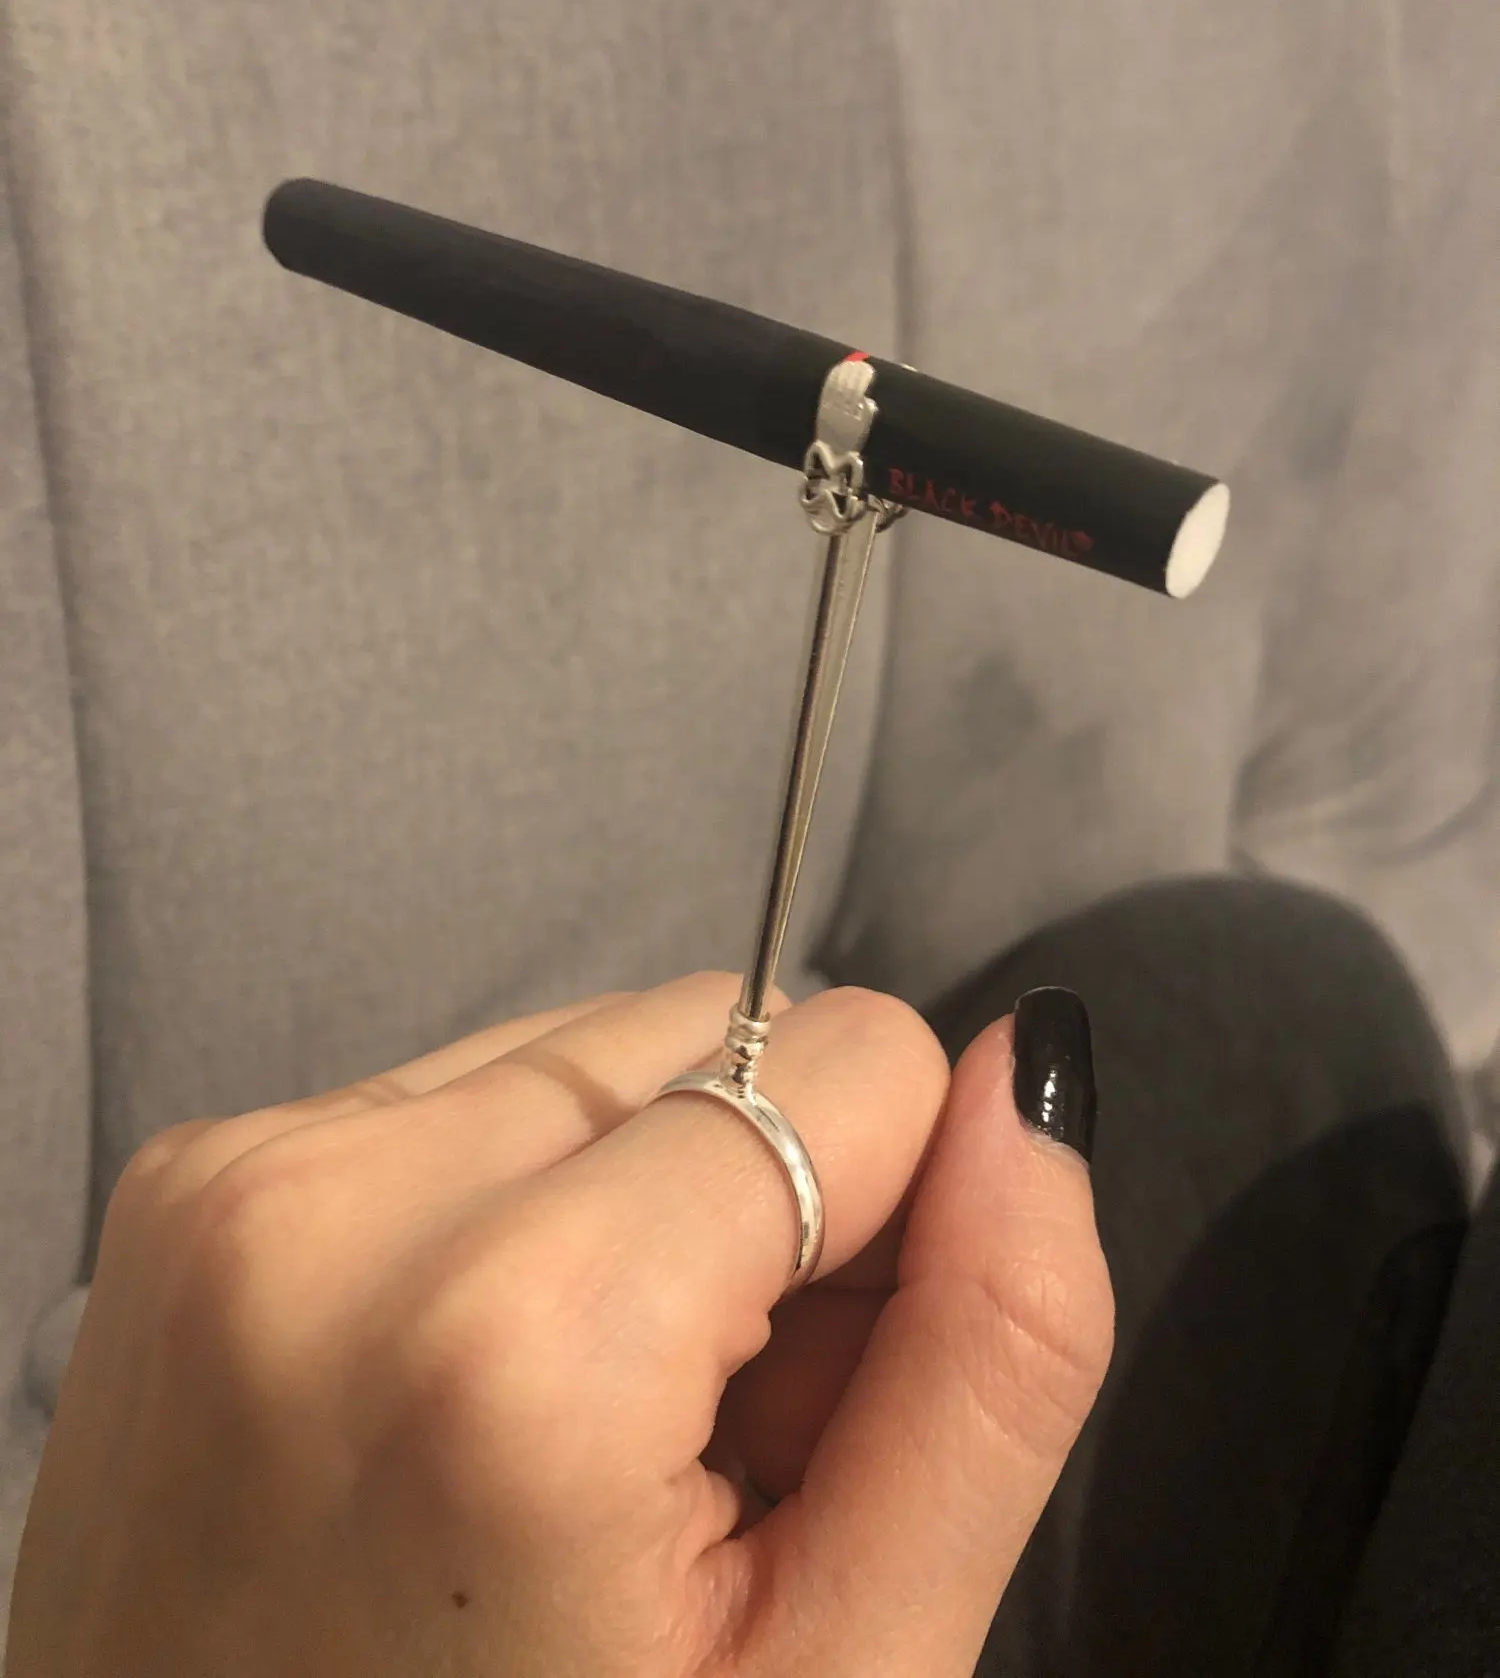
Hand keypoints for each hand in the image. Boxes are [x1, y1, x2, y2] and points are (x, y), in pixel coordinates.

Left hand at [6, 971, 1112, 1675]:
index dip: (889, 1230)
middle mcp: (340, 1211)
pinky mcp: (184, 1178)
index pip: (855, 1058)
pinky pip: (458, 1091)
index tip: (798, 1408)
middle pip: (714, 1030)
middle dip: (754, 1206)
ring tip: (557, 1432)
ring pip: (589, 1049)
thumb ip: (994, 1352)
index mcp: (518, 1341)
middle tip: (680, 1445)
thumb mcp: (845, 1672)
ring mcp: (237, 1182)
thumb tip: (1024, 1077)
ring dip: (629, 1199)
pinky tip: (460, 1388)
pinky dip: (507, 1204)